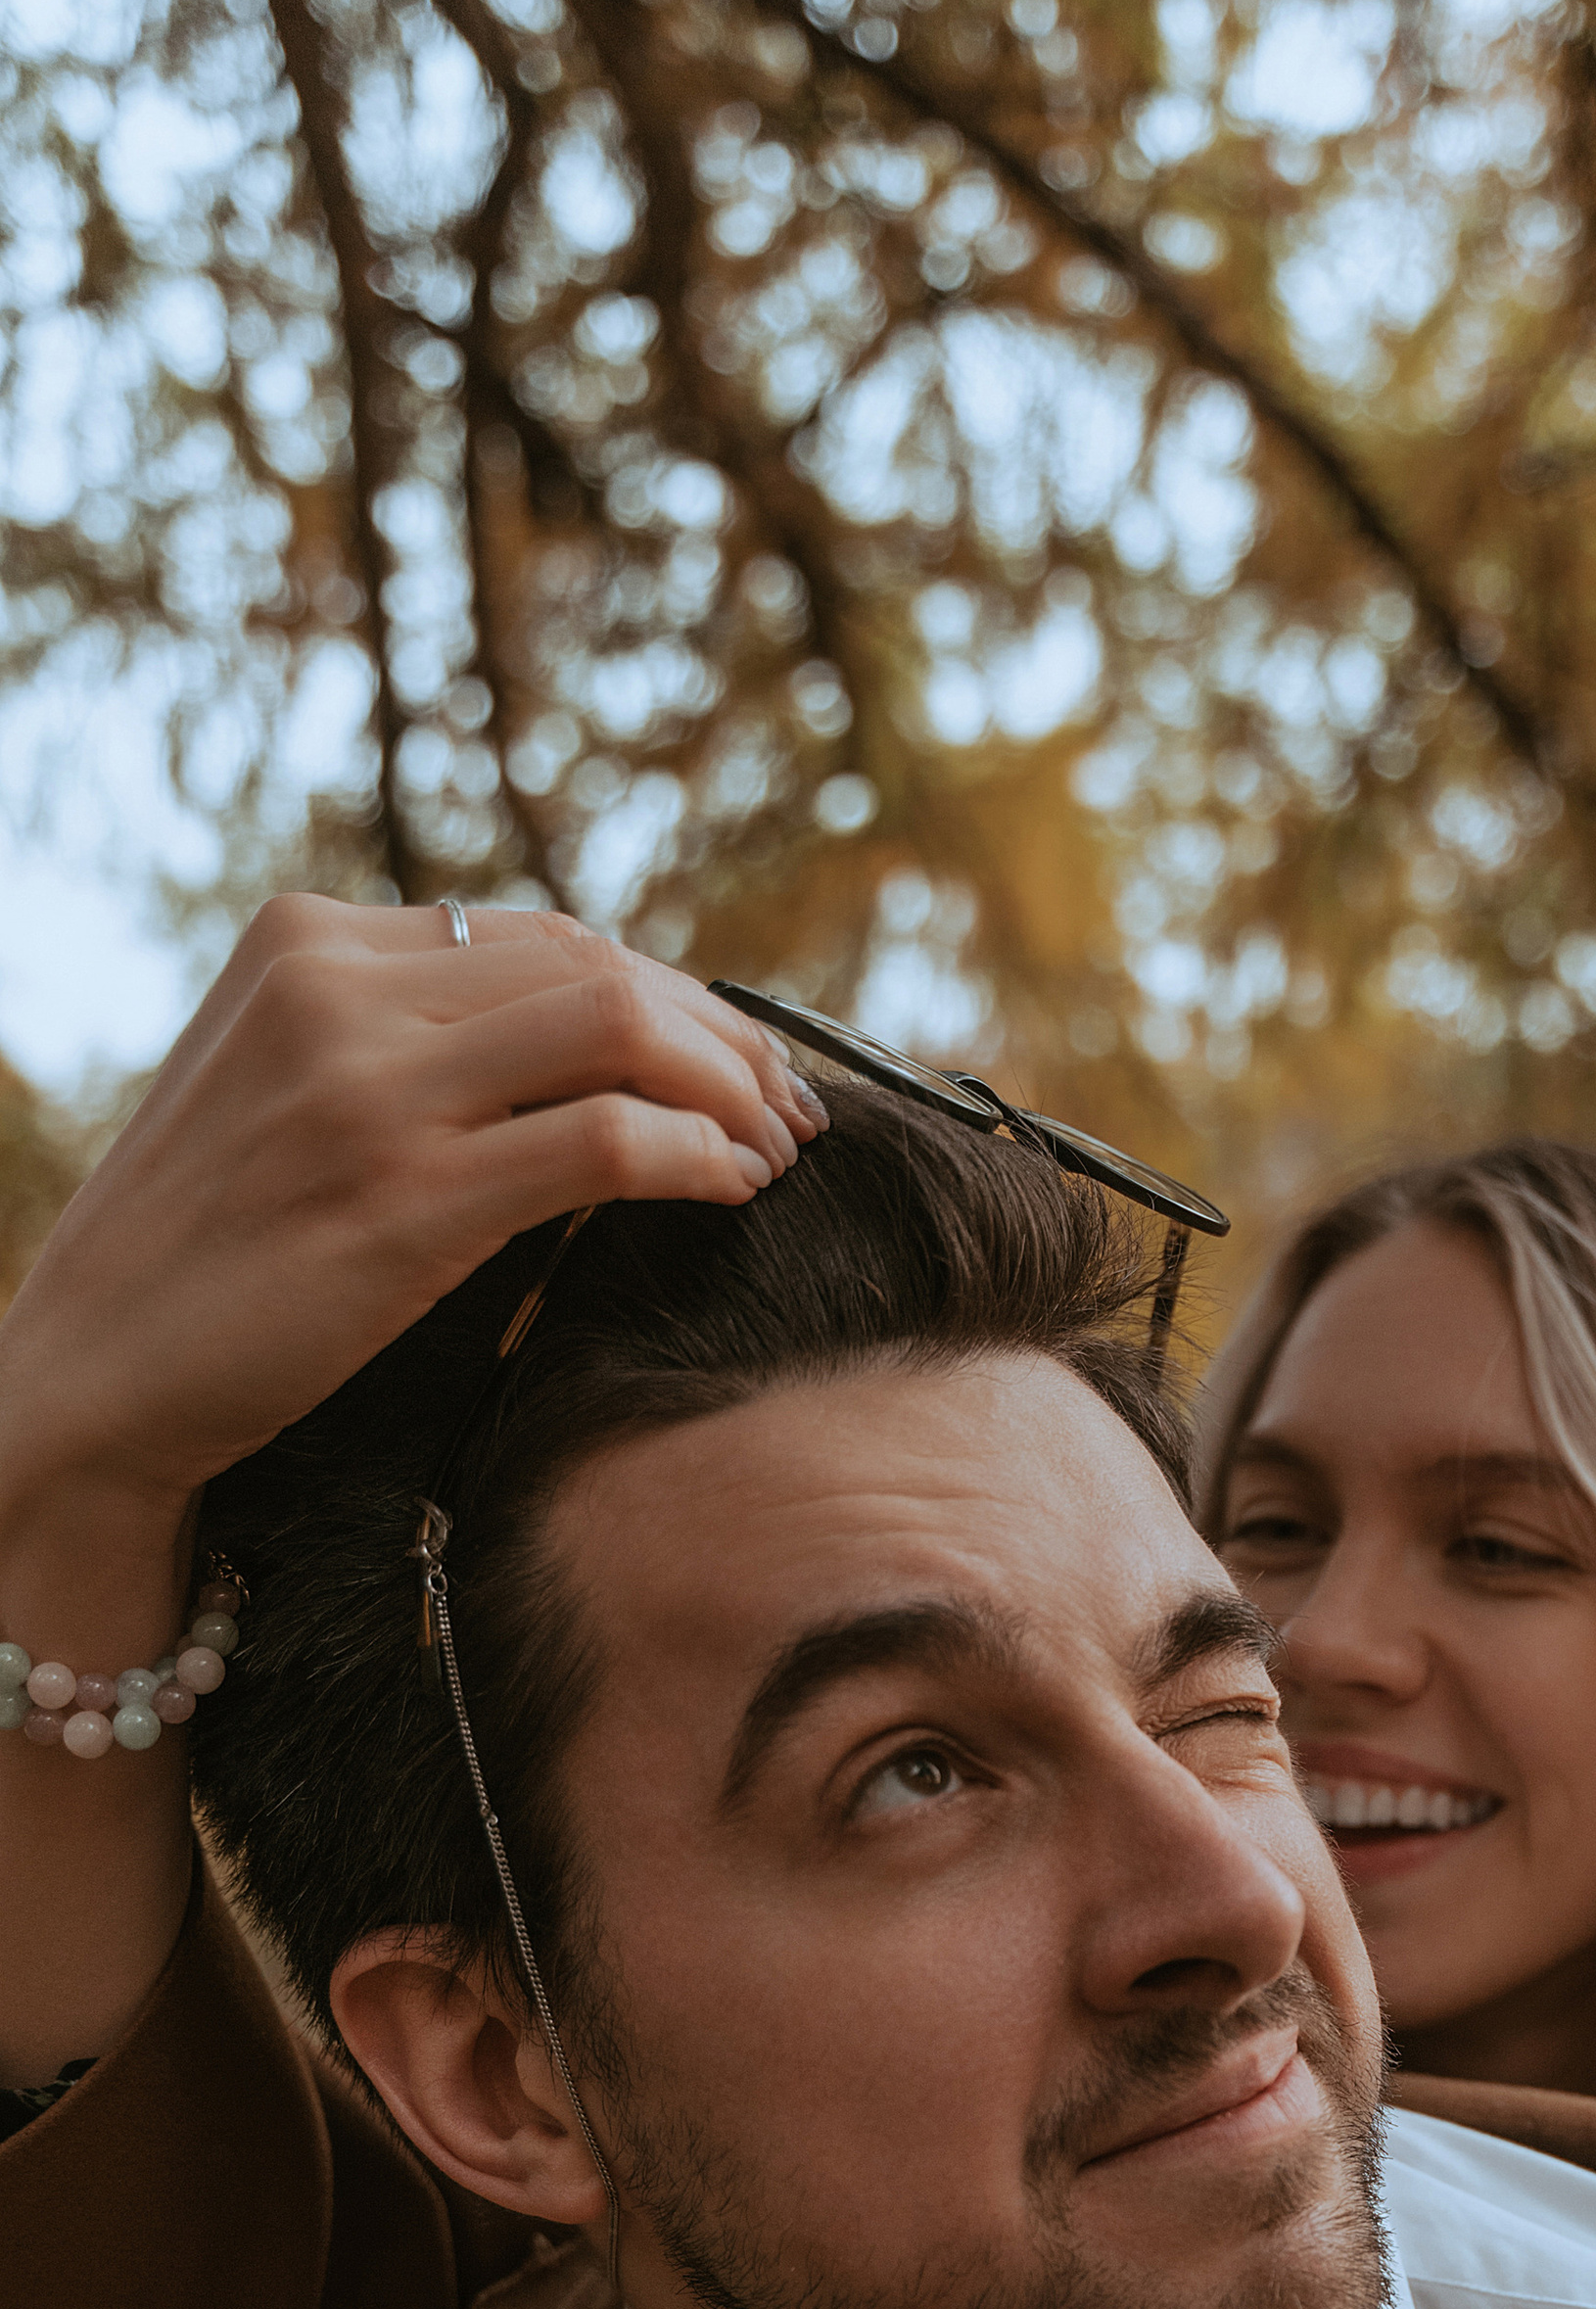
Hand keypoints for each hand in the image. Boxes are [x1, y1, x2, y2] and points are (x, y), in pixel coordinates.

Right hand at [0, 893, 826, 1518]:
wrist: (95, 1373)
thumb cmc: (208, 1254)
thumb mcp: (285, 1091)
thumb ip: (402, 1038)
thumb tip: (586, 1039)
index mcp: (304, 940)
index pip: (543, 935)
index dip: (669, 996)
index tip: (737, 1063)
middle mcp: (333, 988)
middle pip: (597, 967)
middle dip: (720, 1038)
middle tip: (789, 1111)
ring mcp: (366, 1088)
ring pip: (617, 1029)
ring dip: (728, 1090)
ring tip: (775, 1151)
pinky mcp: (405, 1196)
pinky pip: (607, 1139)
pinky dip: (698, 1155)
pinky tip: (731, 1190)